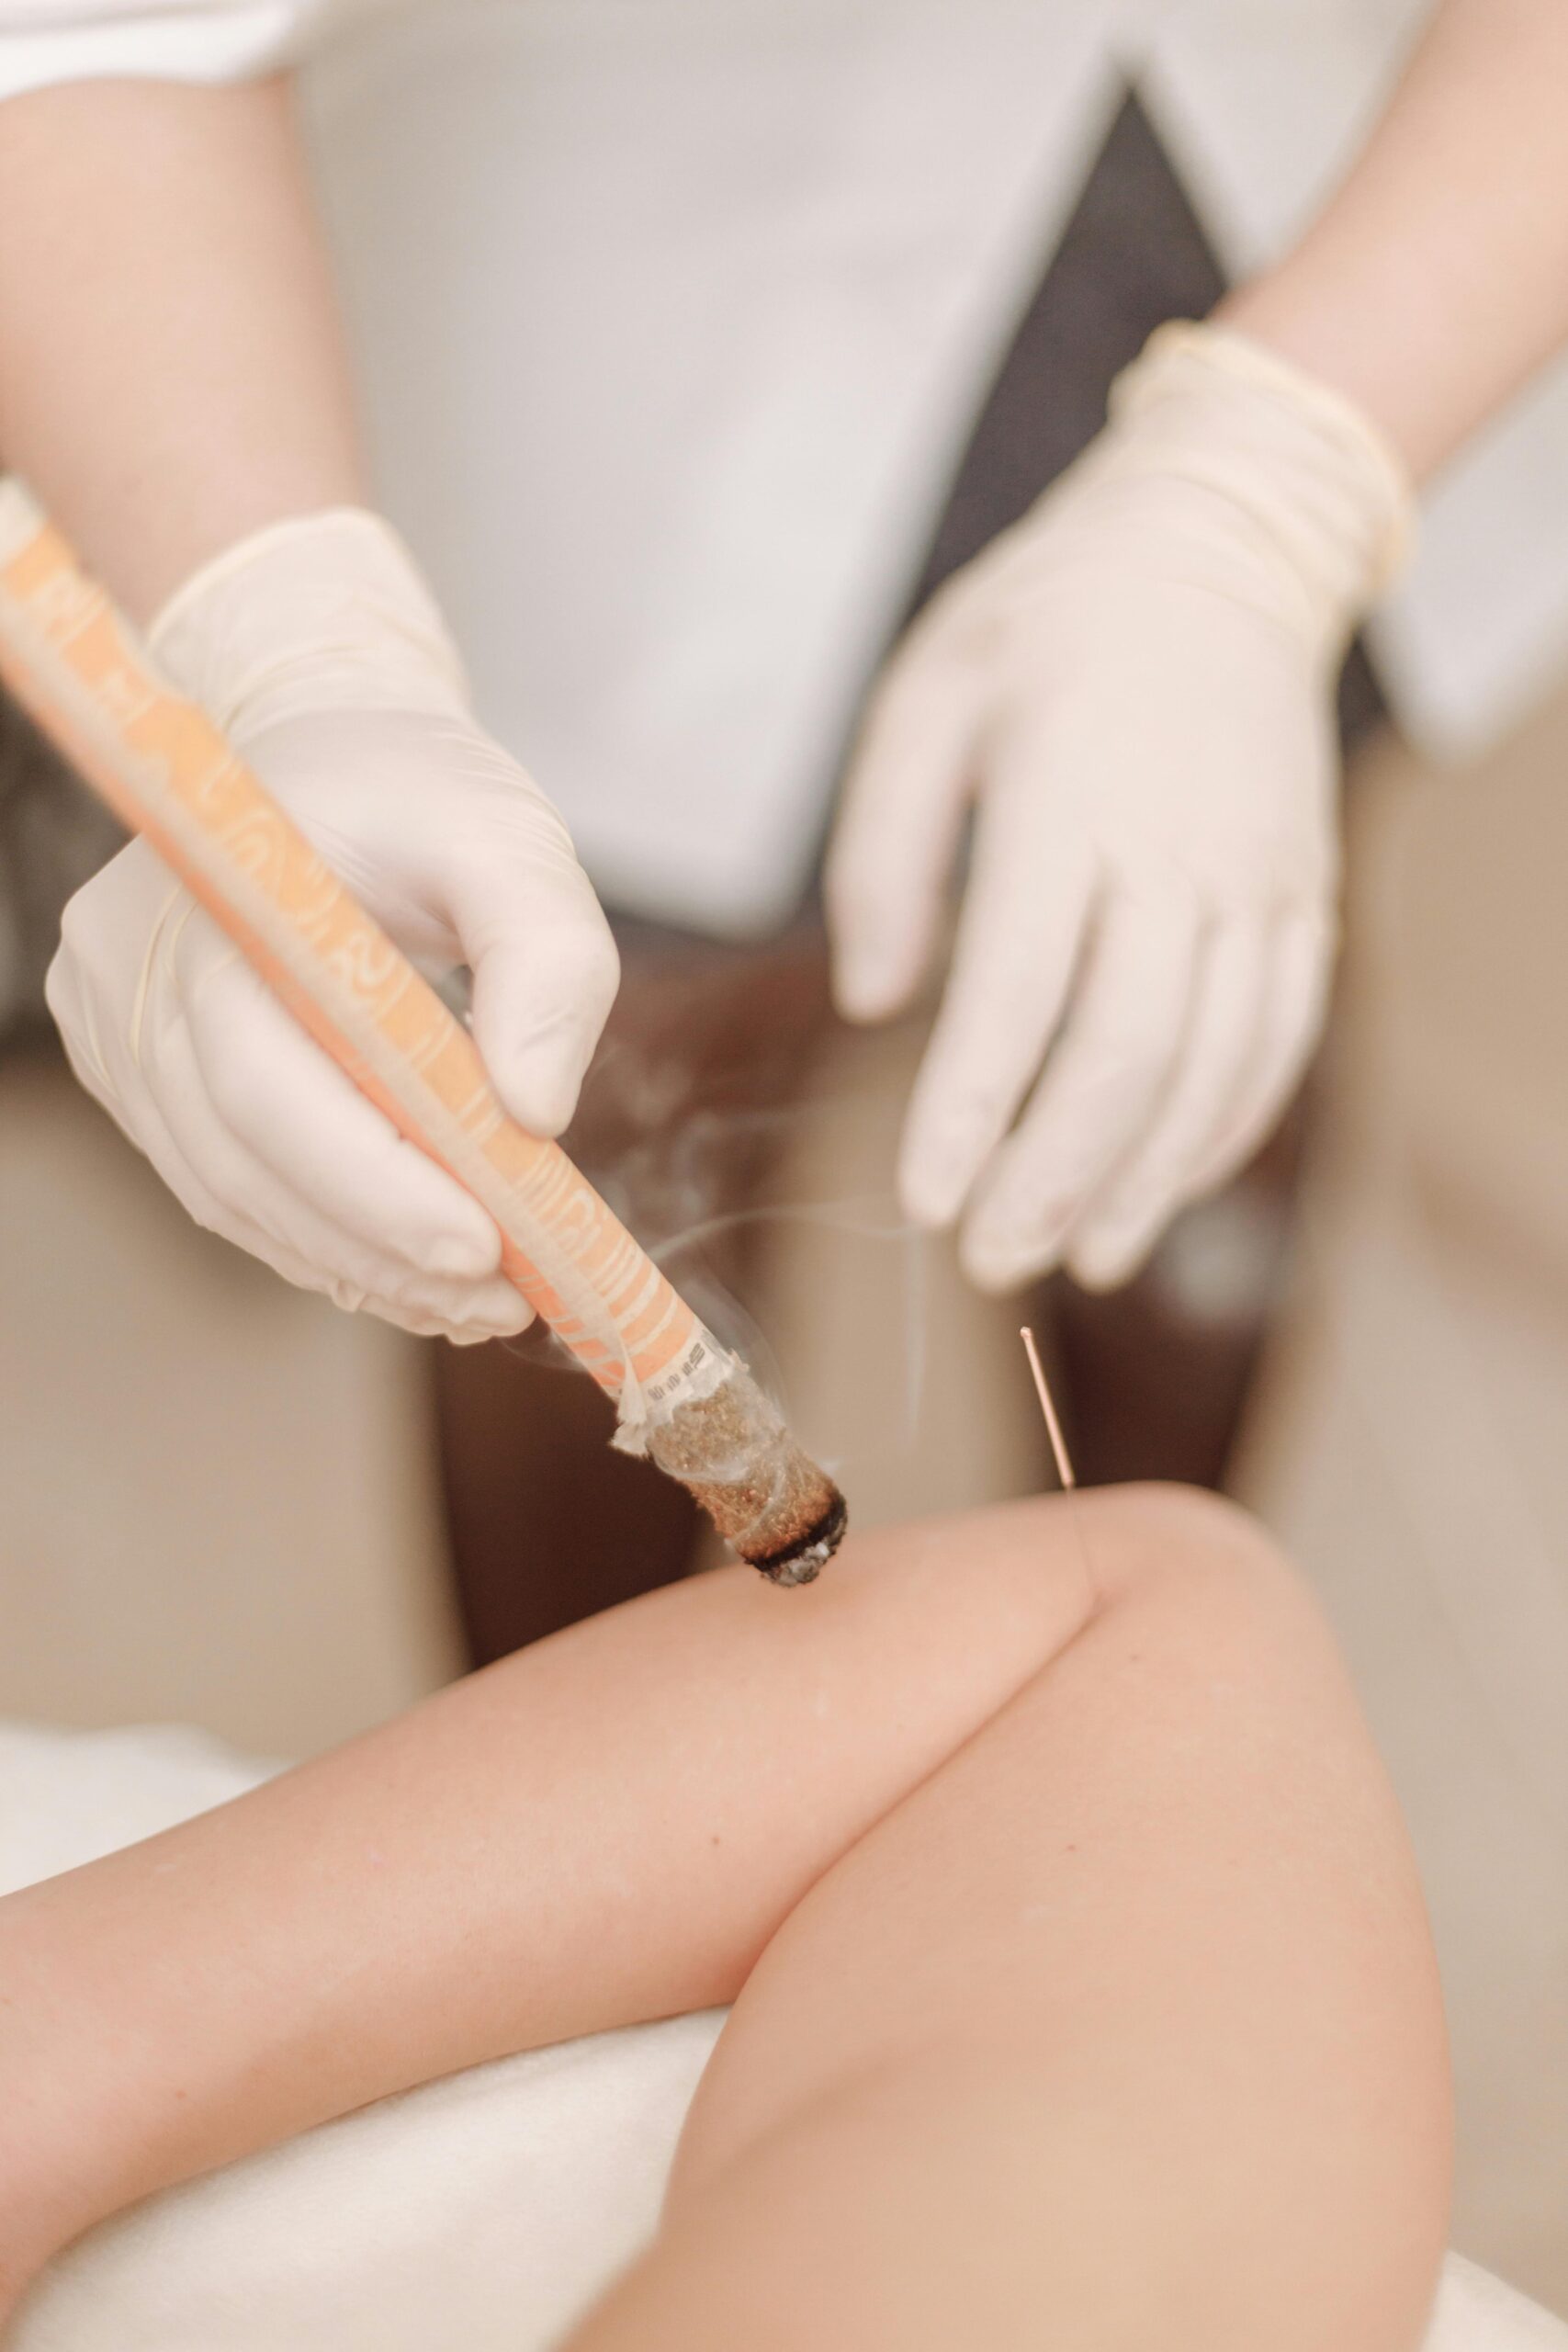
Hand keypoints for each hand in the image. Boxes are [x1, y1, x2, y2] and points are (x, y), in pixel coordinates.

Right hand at [47, 513, 618, 1340]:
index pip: (269, 1075)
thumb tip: (538, 1113)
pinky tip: (412, 1267)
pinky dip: (322, 1236)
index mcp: (219, 896)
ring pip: (231, 1192)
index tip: (483, 1246)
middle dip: (384, 1246)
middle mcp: (133, 967)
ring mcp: (117, 1027)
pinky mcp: (135, 1071)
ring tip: (480, 1299)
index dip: (371, 1180)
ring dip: (360, 1262)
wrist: (326, 759)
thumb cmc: (420, 794)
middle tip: (505, 1298)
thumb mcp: (514, 841)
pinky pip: (226, 1184)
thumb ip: (549, 958)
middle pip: (244, 1157)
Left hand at [827, 324, 1409, 1291]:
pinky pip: (1280, 1035)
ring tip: (1079, 1256)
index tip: (925, 1201)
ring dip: (1145, 1176)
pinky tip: (1164, 1184)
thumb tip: (871, 1003)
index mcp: (1066, 797)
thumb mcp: (924, 697)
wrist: (1220, 545)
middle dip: (1054, 1173)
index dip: (972, 1108)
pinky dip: (1225, 1125)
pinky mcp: (1302, 895)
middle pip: (1126, 1049)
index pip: (1020, 987)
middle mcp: (1177, 848)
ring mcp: (1256, 877)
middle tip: (991, 1263)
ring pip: (1212, 1061)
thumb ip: (881, 853)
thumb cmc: (1046, 624)